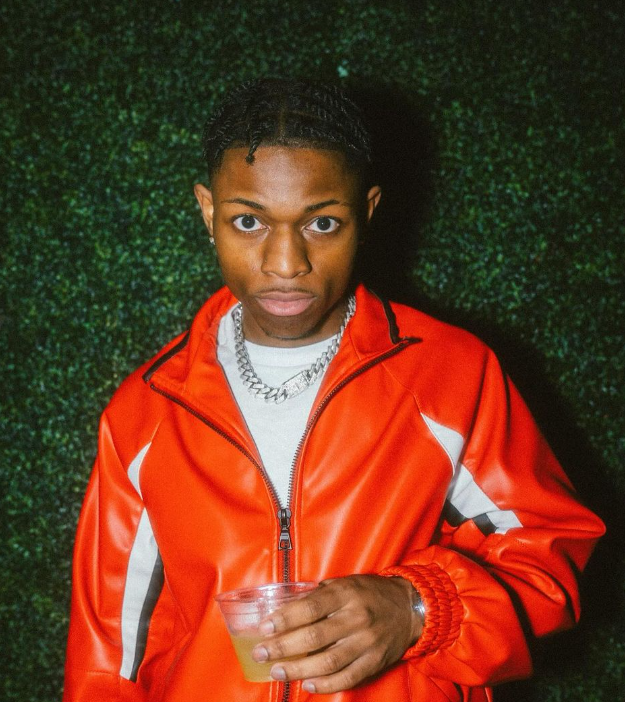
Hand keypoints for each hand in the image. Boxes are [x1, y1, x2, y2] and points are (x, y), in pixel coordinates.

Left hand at [252, 574, 422, 693]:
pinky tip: (307, 685)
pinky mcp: (375, 661)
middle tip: (262, 653)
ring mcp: (367, 642)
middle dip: (283, 647)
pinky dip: (325, 685)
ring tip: (278, 672)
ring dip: (299, 670)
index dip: (285, 618)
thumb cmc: (370, 593)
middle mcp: (357, 617)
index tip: (265, 627)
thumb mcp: (346, 583)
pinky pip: (347, 678)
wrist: (409, 608)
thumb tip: (287, 606)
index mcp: (347, 593)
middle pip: (314, 636)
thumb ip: (320, 595)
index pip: (311, 606)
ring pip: (328, 661)